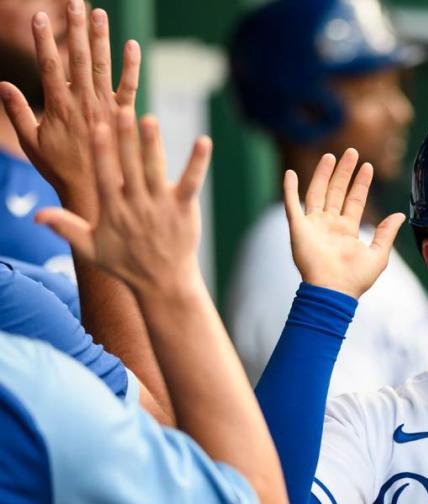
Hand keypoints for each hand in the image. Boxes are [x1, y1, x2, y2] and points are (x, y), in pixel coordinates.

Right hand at [0, 2, 139, 214]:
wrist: (98, 194)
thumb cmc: (62, 171)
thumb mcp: (32, 144)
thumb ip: (18, 113)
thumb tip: (2, 84)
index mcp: (58, 107)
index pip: (50, 67)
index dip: (43, 40)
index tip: (38, 16)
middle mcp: (84, 103)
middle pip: (78, 59)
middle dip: (74, 28)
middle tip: (73, 2)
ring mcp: (106, 108)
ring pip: (103, 66)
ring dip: (101, 39)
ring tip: (98, 13)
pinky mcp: (125, 116)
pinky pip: (130, 87)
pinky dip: (131, 66)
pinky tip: (131, 45)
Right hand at [35, 108, 211, 295]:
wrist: (163, 283)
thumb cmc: (124, 263)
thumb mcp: (91, 249)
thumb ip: (66, 229)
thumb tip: (36, 216)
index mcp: (113, 211)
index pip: (105, 177)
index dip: (101, 152)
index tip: (96, 127)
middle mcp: (137, 205)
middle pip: (130, 167)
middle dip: (126, 140)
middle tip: (122, 110)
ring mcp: (162, 206)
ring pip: (156, 170)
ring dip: (153, 145)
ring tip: (150, 119)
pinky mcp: (184, 208)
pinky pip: (192, 181)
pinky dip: (198, 162)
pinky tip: (203, 141)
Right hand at [283, 149, 404, 297]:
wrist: (333, 291)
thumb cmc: (356, 278)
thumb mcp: (378, 254)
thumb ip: (386, 233)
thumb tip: (400, 215)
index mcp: (347, 230)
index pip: (354, 200)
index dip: (361, 183)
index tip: (368, 166)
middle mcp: (329, 225)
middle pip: (337, 192)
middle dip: (344, 172)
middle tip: (351, 152)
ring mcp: (313, 225)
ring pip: (318, 192)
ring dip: (323, 174)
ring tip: (331, 155)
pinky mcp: (298, 228)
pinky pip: (292, 204)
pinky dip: (290, 189)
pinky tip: (291, 173)